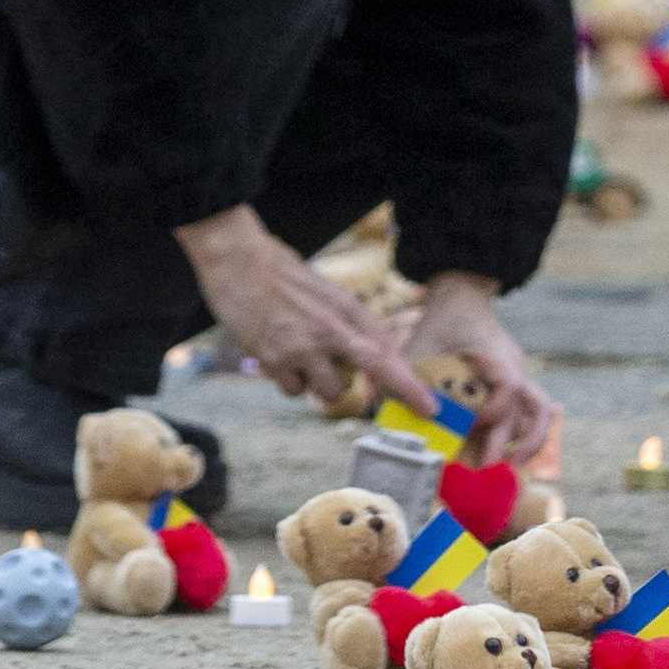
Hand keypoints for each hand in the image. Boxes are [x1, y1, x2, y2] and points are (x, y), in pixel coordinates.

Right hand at [180, 204, 436, 420]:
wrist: (238, 260)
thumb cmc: (282, 276)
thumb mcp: (326, 293)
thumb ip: (349, 324)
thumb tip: (375, 353)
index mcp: (347, 309)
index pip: (386, 351)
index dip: (409, 383)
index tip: (429, 407)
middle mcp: (331, 329)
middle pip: (374, 370)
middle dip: (396, 393)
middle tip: (409, 408)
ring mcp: (303, 346)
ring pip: (329, 391)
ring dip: (321, 384)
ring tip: (304, 359)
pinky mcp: (274, 359)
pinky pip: (294, 390)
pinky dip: (289, 381)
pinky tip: (279, 357)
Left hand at [405, 274, 552, 465]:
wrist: (460, 299)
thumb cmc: (438, 322)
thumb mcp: (418, 346)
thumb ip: (407, 378)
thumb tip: (391, 417)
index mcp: (495, 354)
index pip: (509, 385)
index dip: (491, 410)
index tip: (470, 424)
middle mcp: (514, 367)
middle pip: (531, 408)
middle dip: (514, 443)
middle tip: (490, 470)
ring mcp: (518, 375)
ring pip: (540, 412)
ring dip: (530, 442)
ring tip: (512, 467)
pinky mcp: (513, 385)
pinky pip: (529, 412)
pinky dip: (523, 434)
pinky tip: (508, 454)